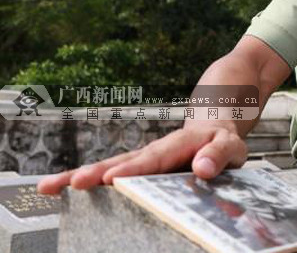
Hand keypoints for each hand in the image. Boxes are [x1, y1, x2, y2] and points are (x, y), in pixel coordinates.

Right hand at [37, 125, 247, 194]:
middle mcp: (154, 151)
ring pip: (108, 167)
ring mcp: (141, 160)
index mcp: (178, 145)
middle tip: (75, 183)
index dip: (136, 170)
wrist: (214, 123)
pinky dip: (82, 182)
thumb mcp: (231, 145)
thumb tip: (203, 169)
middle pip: (124, 162)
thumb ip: (219, 155)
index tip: (114, 178)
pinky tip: (54, 189)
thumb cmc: (222, 139)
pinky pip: (108, 175)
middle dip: (98, 173)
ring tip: (49, 186)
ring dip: (79, 176)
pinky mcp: (135, 169)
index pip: (156, 159)